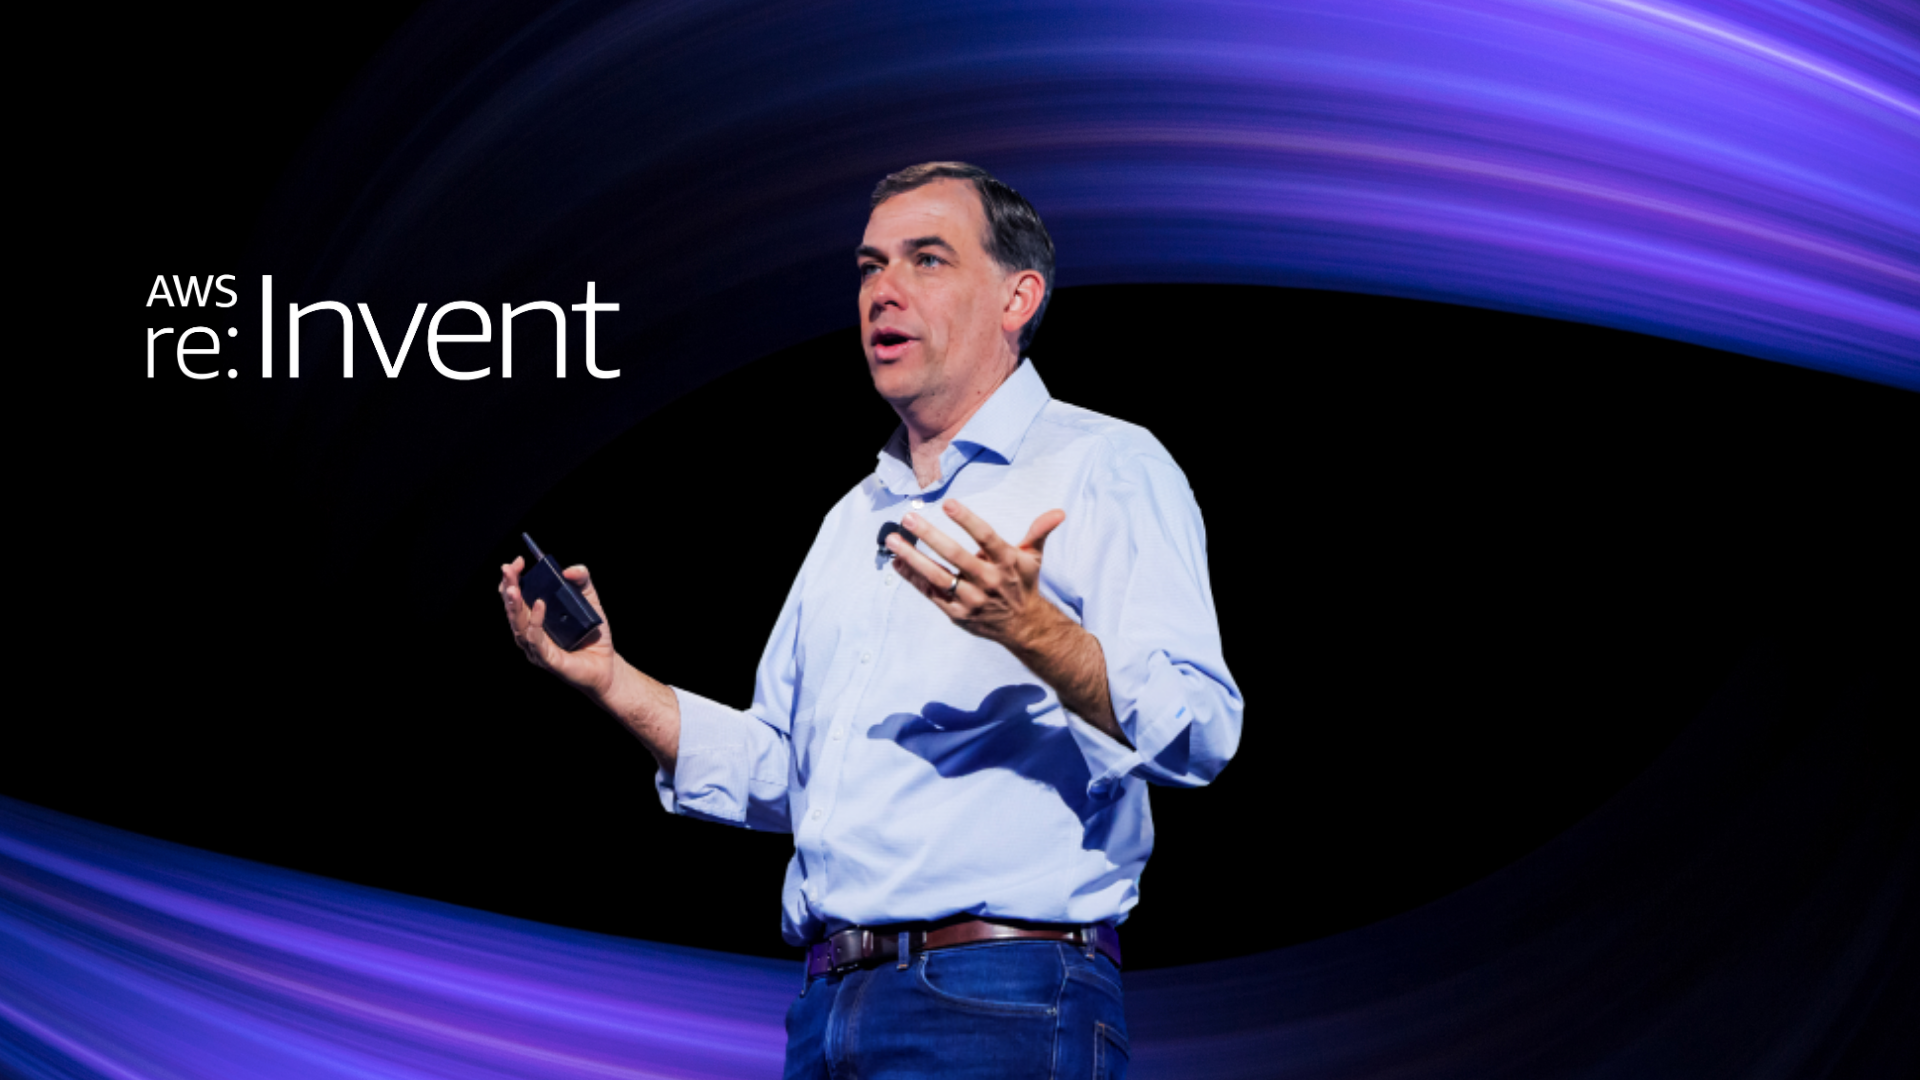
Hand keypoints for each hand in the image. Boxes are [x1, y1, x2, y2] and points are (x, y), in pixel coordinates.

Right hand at [499, 555, 616, 696]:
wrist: (607, 663)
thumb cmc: (593, 633)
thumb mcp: (590, 599)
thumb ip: (582, 580)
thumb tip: (569, 570)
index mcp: (534, 616)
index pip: (516, 596)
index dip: (514, 578)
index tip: (518, 561)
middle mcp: (530, 631)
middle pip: (512, 608)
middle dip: (508, 587)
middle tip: (508, 569)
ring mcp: (536, 647)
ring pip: (518, 625)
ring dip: (514, 605)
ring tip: (514, 588)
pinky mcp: (547, 659)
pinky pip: (536, 640)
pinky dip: (535, 622)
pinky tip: (538, 606)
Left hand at [887, 500, 1067, 648]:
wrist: (1024, 627)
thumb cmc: (1023, 584)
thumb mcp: (1033, 557)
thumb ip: (1039, 531)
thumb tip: (1058, 512)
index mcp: (1007, 562)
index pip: (986, 536)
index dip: (967, 519)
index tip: (948, 503)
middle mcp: (989, 580)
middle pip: (956, 556)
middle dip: (930, 536)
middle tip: (908, 517)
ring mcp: (971, 599)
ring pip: (938, 577)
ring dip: (913, 557)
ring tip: (893, 540)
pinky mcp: (957, 614)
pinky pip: (931, 594)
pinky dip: (913, 578)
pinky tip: (898, 562)